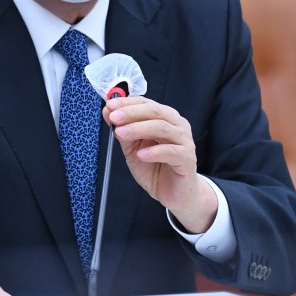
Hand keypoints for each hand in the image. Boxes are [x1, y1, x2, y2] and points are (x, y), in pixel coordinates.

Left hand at [104, 96, 216, 232]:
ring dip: (139, 129)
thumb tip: (108, 112)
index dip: (127, 103)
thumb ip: (123, 130)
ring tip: (121, 133)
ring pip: (162, 128)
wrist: (174, 193)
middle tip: (114, 117)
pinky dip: (155, 152)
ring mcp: (184, 141)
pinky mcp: (187, 158)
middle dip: (131, 113)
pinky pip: (171, 151)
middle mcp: (177, 125)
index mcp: (165, 118)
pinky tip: (141, 154)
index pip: (146, 103)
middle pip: (155, 111)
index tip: (110, 105)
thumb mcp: (133, 148)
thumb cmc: (156, 167)